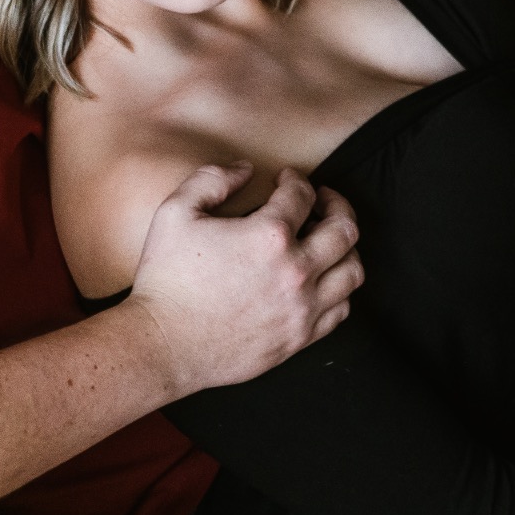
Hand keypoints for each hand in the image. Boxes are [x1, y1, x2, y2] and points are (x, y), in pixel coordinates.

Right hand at [126, 163, 363, 396]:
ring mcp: (301, 309)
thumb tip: (244, 169)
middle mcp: (295, 272)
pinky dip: (339, 289)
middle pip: (344, 229)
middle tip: (323, 200)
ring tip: (330, 239)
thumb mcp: (175, 213)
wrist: (163, 345)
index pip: (303, 195)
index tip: (286, 180)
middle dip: (336, 205)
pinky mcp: (298, 338)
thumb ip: (211, 179)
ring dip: (345, 248)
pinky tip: (322, 279)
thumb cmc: (167, 280)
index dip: (296, 179)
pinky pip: (340, 310)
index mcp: (269, 236)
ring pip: (352, 271)